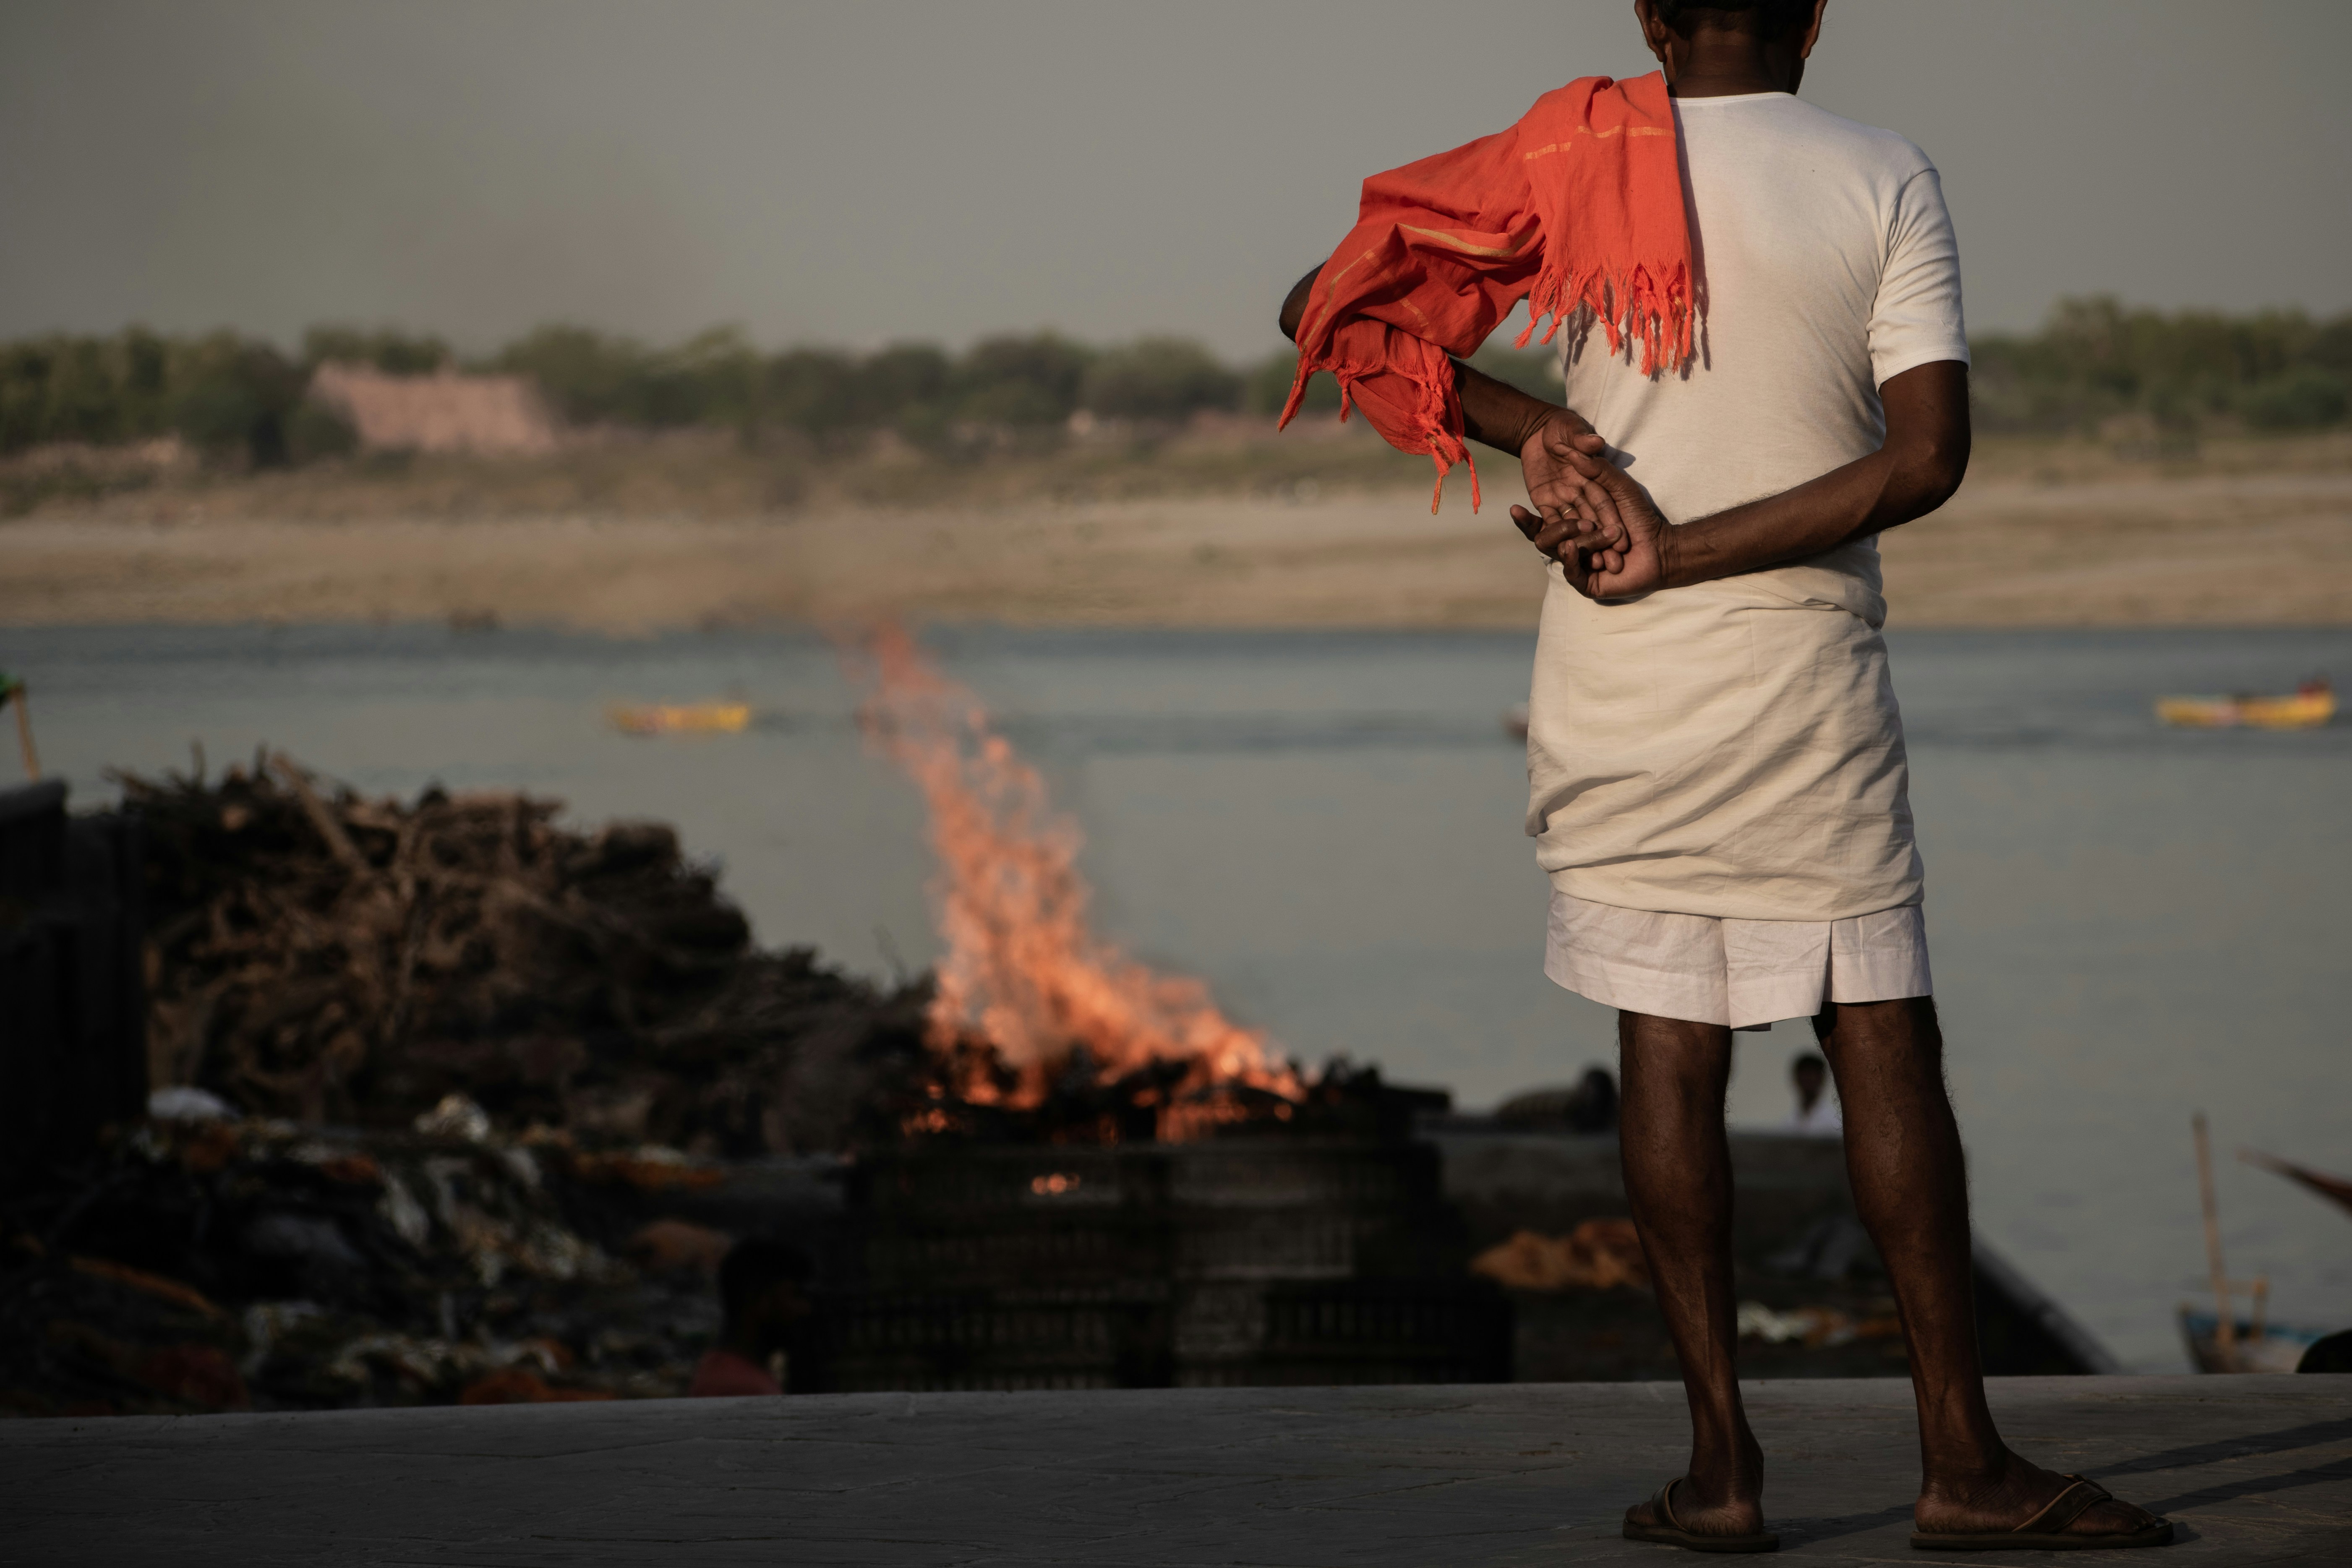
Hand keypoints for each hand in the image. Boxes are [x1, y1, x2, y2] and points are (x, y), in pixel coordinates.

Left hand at [1511, 412, 1624, 571]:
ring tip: (1592, 566)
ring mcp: (1564, 499)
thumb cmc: (1561, 424)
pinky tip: (1559, 551)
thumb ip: (1582, 437)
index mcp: (1593, 476)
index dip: (1613, 519)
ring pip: (1573, 526)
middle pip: (1593, 520)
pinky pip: (1546, 521)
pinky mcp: (1545, 503)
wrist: (1537, 429)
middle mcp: (1581, 492)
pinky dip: (1551, 534)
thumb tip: (1596, 442)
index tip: (1622, 538)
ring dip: (1581, 544)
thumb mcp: (1571, 428)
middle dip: (1602, 541)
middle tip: (1614, 564)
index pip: (1605, 500)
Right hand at [1514, 451, 1672, 601]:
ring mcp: (1580, 565)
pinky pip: (1572, 573)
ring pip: (1557, 554)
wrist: (1662, 547)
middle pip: (1546, 540)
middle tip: (1562, 520)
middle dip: (1549, 530)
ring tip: (1576, 533)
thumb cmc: (1641, 516)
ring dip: (1567, 541)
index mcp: (1575, 526)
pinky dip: (1571, 561)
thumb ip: (1599, 470)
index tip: (1513, 508)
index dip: (1527, 519)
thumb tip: (1575, 455)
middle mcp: (1573, 546)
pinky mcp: (1589, 584)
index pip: (1544, 523)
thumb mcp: (1619, 487)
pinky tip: (1572, 547)